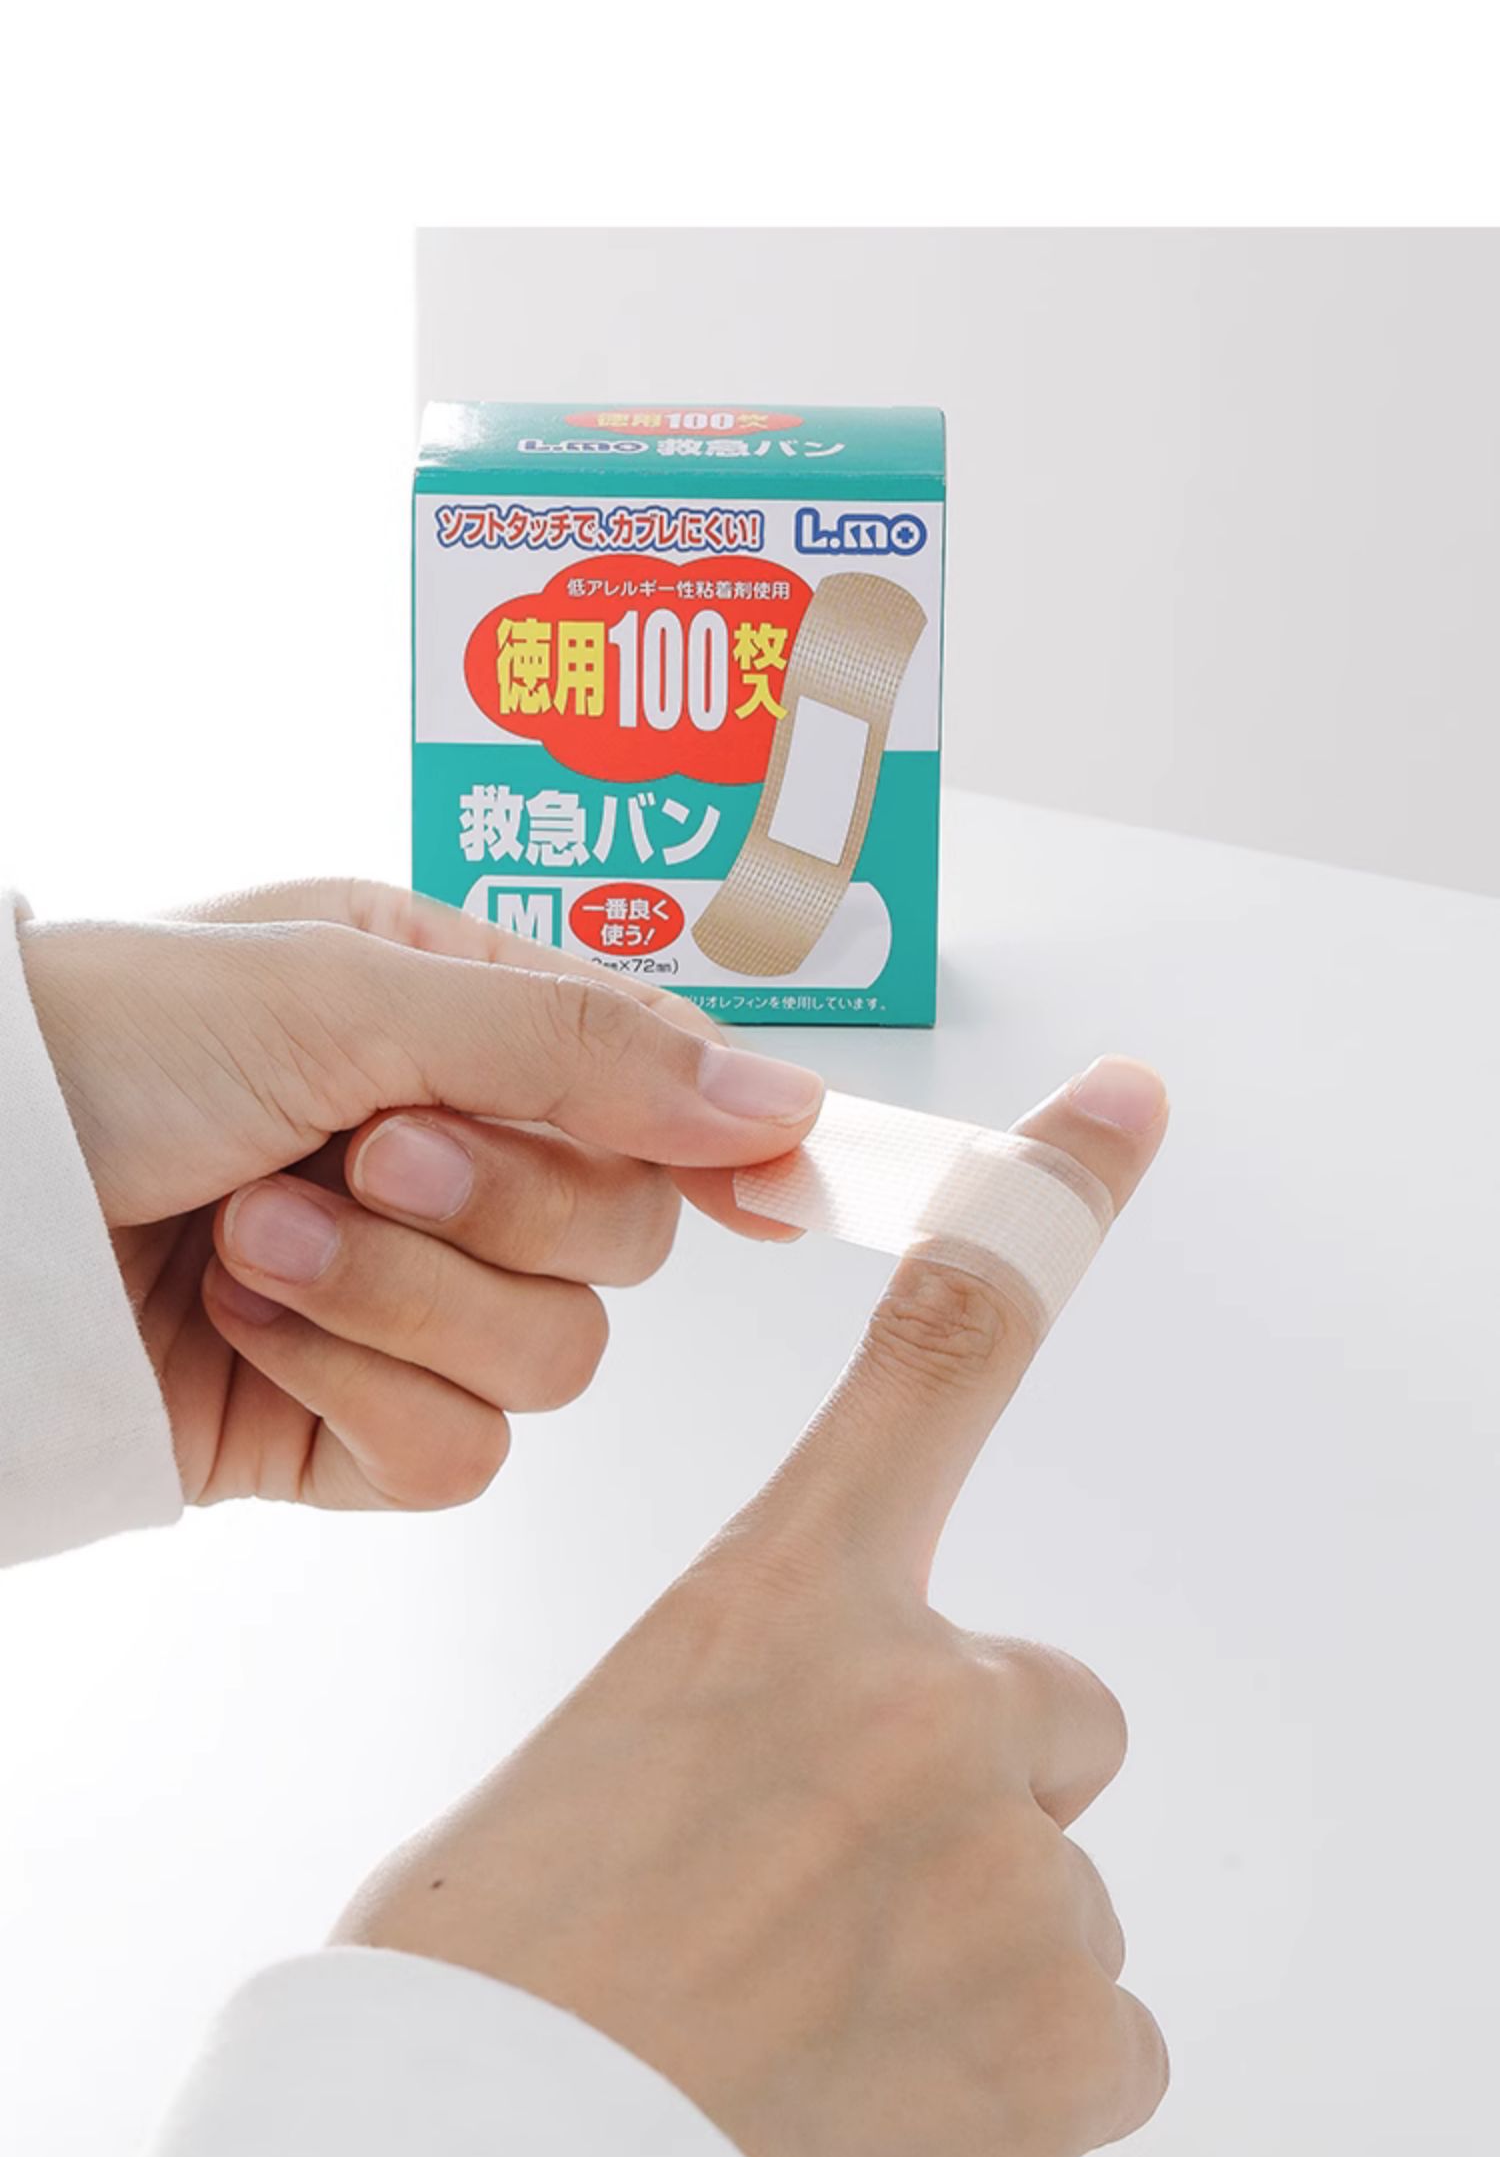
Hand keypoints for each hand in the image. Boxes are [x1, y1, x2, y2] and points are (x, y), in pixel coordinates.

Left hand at [18, 878, 819, 1510]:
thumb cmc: (107, 1039)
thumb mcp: (349, 995)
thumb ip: (579, 1049)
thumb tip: (782, 1104)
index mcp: (458, 1019)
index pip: (654, 1085)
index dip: (728, 1138)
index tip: (783, 1191)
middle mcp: (448, 1156)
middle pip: (625, 1236)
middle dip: (501, 1203)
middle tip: (365, 1153)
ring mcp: (402, 1301)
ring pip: (555, 1357)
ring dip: (402, 1296)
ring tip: (257, 1232)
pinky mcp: (342, 1425)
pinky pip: (454, 1454)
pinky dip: (355, 1388)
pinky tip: (246, 1321)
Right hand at [337, 1058, 1170, 2155]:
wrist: (485, 2153)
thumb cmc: (509, 1963)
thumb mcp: (629, 1748)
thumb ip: (777, 1699)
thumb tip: (855, 1758)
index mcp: (779, 1601)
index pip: (939, 1349)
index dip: (1050, 1201)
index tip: (1124, 1105)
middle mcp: (924, 1696)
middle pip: (1041, 1702)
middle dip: (965, 1781)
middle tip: (825, 1889)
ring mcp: (1014, 1862)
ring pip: (1057, 1876)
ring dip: (971, 1939)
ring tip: (821, 2013)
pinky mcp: (1074, 2030)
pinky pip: (1104, 2030)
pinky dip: (1016, 2072)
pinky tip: (887, 2092)